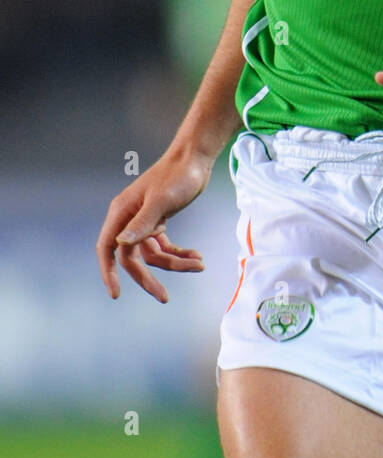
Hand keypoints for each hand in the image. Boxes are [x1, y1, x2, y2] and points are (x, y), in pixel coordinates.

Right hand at [96, 147, 211, 302]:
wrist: (196, 159)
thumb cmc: (177, 176)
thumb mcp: (161, 201)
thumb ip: (142, 223)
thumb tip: (121, 244)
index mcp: (122, 213)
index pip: (107, 248)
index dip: (109, 272)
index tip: (116, 294)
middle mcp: (129, 220)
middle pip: (132, 258)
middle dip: (149, 277)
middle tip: (164, 298)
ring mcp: (145, 222)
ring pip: (153, 254)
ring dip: (175, 263)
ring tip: (200, 264)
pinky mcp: (160, 222)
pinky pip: (165, 247)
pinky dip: (180, 254)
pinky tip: (197, 257)